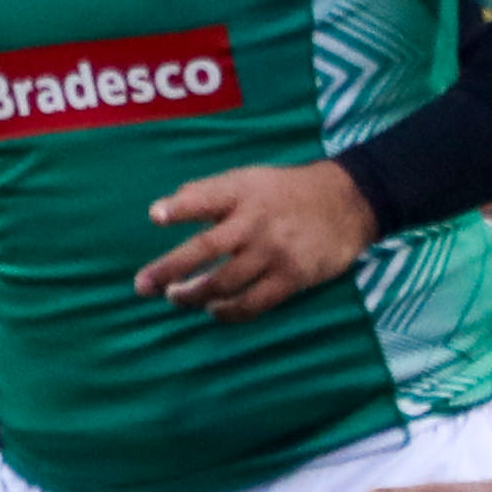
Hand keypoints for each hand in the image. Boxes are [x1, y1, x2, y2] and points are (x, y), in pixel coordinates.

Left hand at [132, 161, 376, 319]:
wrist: (348, 202)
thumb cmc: (284, 192)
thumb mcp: (249, 179)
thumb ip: (208, 193)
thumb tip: (165, 208)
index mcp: (241, 192)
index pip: (205, 198)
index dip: (180, 207)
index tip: (155, 216)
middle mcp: (255, 221)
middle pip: (206, 248)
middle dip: (170, 269)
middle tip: (143, 285)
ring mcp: (274, 251)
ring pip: (224, 282)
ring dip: (194, 295)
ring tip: (176, 297)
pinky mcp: (293, 276)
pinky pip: (254, 302)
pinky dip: (229, 311)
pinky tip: (214, 310)